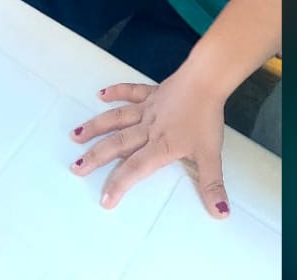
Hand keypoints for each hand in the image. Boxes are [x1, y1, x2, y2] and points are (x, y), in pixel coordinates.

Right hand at [69, 61, 230, 219]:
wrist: (205, 80)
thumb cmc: (206, 118)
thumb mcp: (211, 155)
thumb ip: (212, 185)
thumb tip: (221, 215)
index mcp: (159, 146)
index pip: (135, 169)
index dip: (119, 184)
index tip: (105, 200)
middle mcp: (147, 128)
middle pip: (117, 144)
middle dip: (95, 157)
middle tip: (76, 167)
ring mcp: (147, 108)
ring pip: (116, 119)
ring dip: (95, 127)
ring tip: (75, 135)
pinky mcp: (151, 93)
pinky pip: (129, 92)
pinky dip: (115, 92)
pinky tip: (100, 94)